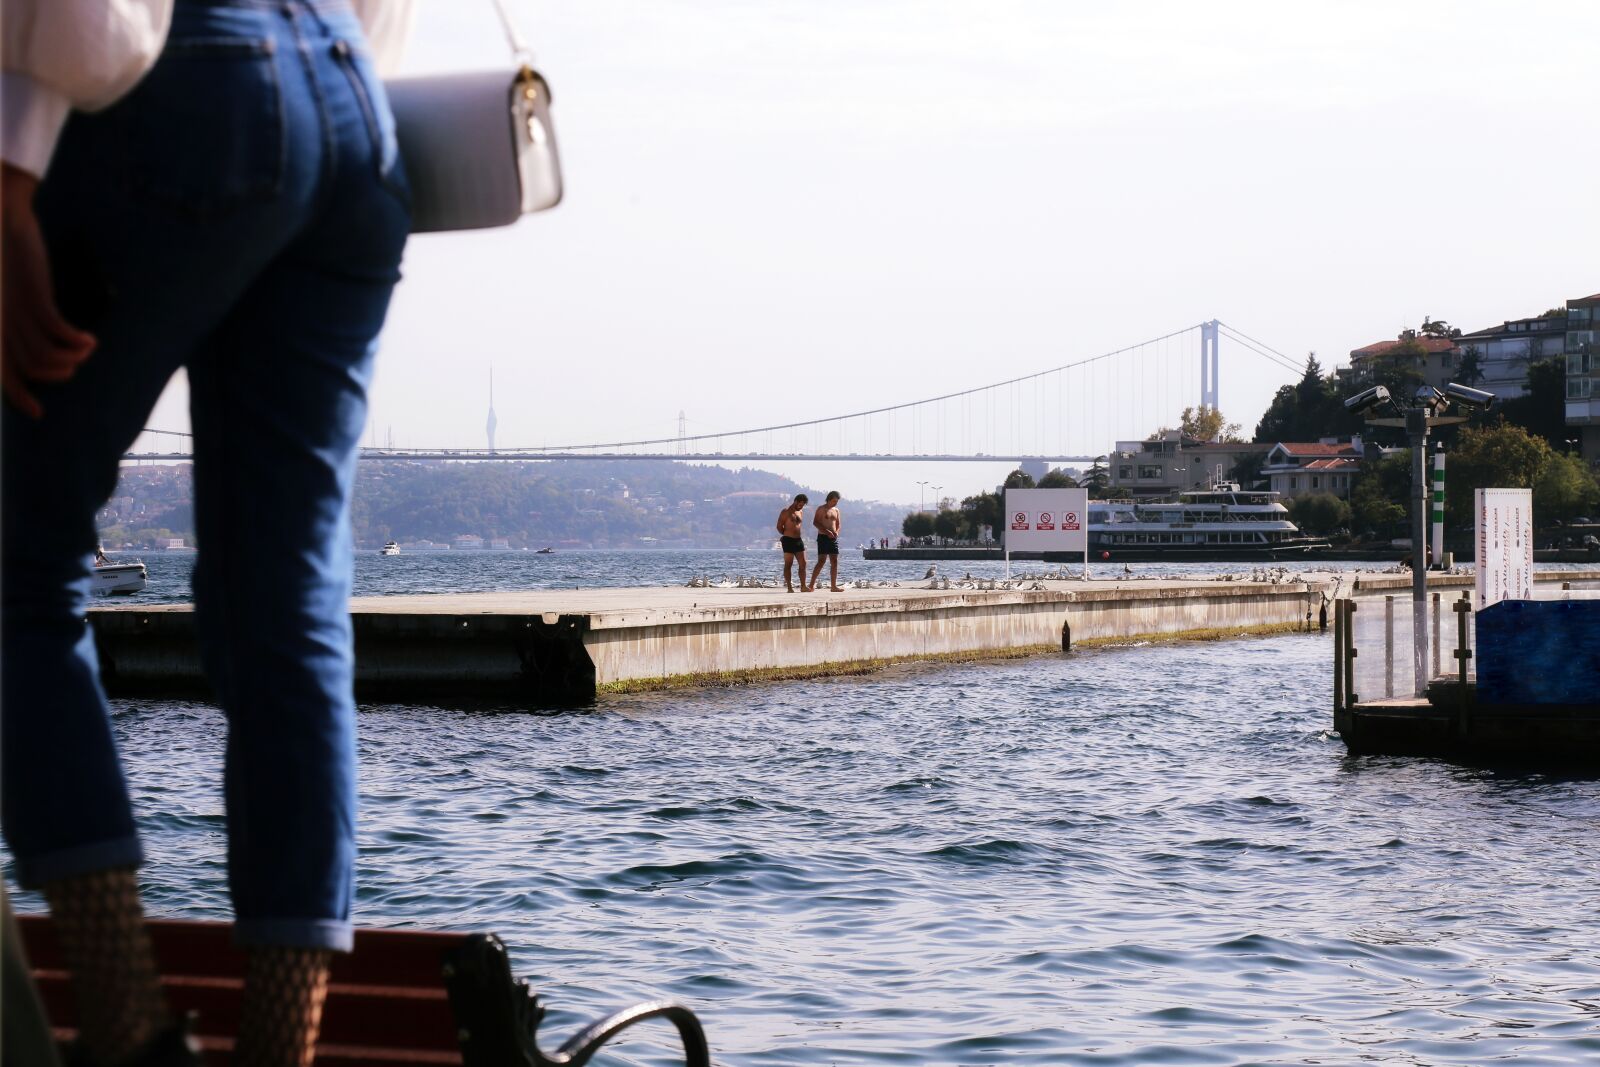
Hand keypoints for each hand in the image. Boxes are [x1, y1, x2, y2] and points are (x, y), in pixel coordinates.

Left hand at [2, 163, 95, 417]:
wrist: (4, 219)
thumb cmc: (4, 254)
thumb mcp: (5, 293)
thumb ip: (12, 315)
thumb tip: (32, 340)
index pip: (1, 372)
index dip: (18, 395)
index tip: (38, 411)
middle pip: (25, 368)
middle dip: (53, 377)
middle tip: (72, 372)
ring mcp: (15, 311)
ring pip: (43, 356)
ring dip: (68, 360)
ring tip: (84, 351)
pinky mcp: (34, 298)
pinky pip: (59, 333)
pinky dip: (76, 343)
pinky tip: (91, 340)